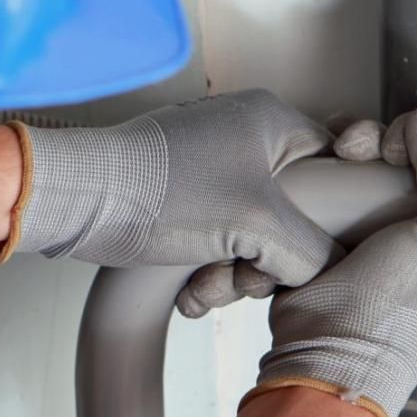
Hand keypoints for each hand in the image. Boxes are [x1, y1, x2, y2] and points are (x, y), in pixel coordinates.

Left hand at [12, 89, 337, 316]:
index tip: (316, 240)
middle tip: (245, 273)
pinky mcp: (182, 200)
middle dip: (268, 260)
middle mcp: (243, 139)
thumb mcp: (259, 225)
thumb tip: (329, 270)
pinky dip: (205, 273)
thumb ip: (313, 249)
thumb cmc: (163, 193)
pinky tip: (187, 292)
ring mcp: (210, 170)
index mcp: (272, 123)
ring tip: (203, 285)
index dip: (335, 210)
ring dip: (233, 275)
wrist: (79, 202)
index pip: (337, 163)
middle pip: (294, 214)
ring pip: (253, 238)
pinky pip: (216, 243)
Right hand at [251, 102, 416, 416]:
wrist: (323, 347)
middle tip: (388, 147)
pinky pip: (352, 169)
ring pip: (391, 153)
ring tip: (349, 152)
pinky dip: (341, 153)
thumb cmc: (393, 316)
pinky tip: (333, 155)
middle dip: (411, 133)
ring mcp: (392, 225)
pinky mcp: (347, 221)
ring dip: (368, 139)